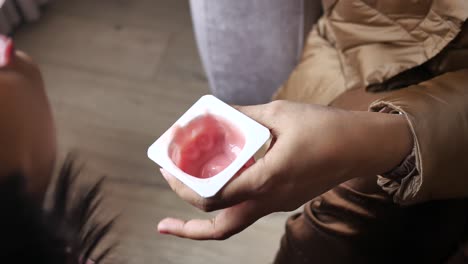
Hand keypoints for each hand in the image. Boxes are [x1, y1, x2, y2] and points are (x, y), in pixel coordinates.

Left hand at [157, 100, 411, 239]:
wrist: (362, 147)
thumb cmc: (325, 127)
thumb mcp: (279, 113)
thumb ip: (244, 116)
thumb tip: (215, 113)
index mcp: (269, 177)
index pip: (216, 197)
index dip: (186, 188)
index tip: (168, 170)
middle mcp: (271, 198)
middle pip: (222, 227)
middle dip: (188, 227)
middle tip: (165, 219)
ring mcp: (278, 203)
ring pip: (235, 223)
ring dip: (205, 221)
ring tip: (181, 212)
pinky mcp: (283, 199)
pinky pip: (248, 208)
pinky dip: (226, 202)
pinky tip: (217, 181)